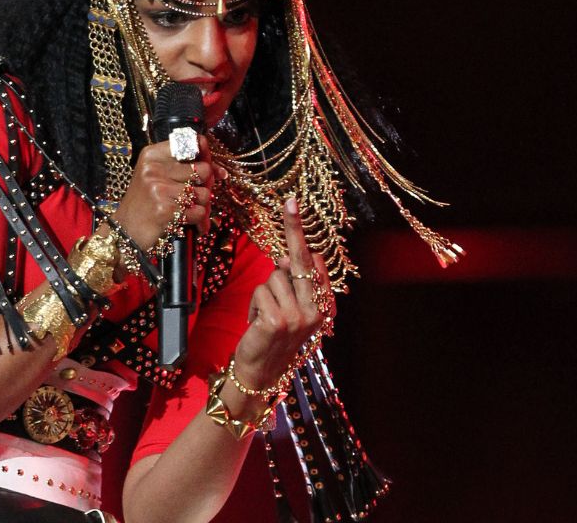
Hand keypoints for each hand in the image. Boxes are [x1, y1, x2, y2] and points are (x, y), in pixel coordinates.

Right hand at [112, 135, 225, 251]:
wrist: (125, 232)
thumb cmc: (144, 204)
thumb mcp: (157, 177)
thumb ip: (186, 169)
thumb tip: (221, 172)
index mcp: (152, 155)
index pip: (192, 143)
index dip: (206, 156)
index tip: (208, 168)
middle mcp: (154, 169)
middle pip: (204, 170)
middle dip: (206, 186)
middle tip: (194, 196)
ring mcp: (159, 189)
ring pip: (204, 194)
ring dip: (202, 206)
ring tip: (187, 211)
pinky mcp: (166, 210)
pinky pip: (199, 212)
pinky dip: (198, 221)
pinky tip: (187, 223)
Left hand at [231, 198, 333, 393]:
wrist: (262, 374)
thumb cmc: (275, 338)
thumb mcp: (293, 312)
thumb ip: (296, 285)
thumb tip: (295, 256)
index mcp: (323, 305)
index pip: (315, 263)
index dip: (302, 236)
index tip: (293, 207)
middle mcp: (316, 310)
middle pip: (300, 260)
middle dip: (294, 228)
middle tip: (290, 201)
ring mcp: (298, 316)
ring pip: (272, 278)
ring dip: (262, 294)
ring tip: (264, 316)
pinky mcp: (278, 320)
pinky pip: (260, 292)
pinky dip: (253, 305)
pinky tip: (257, 324)